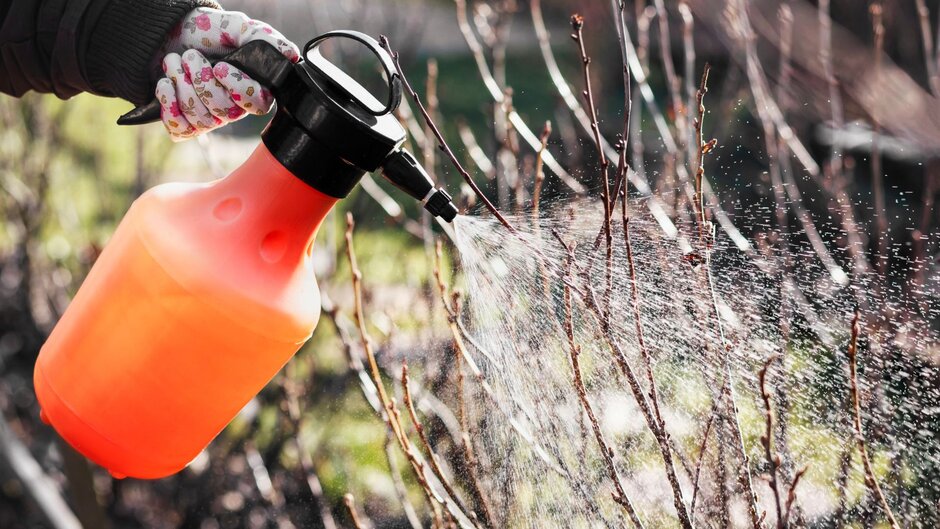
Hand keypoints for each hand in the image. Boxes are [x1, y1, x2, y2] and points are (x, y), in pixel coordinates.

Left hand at [155, 8, 299, 141]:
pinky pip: (180, 129)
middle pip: (224, 111)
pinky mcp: (184, 124)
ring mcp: (209, 118)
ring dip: (181, 85)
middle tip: (190, 56)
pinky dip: (168, 103)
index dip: (238, 88)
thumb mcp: (235, 28)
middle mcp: (232, 108)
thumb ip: (263, 38)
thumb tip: (291, 54)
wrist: (167, 34)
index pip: (257, 104)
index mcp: (250, 87)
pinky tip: (165, 83)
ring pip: (201, 120)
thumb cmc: (206, 32)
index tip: (220, 66)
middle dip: (200, 80)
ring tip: (174, 62)